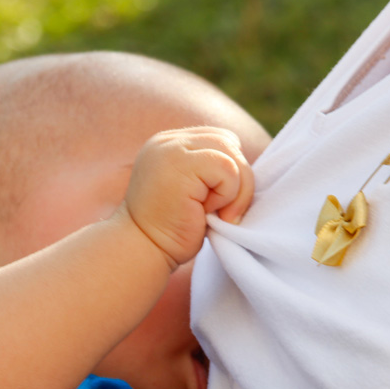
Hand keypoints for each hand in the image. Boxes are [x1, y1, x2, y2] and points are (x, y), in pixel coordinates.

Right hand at [125, 126, 253, 267]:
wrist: (143, 249)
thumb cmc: (170, 229)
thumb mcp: (193, 190)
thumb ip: (210, 170)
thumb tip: (246, 166)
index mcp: (170, 143)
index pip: (219, 139)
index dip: (230, 169)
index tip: (217, 200)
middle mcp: (168, 141)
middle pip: (228, 141)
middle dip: (239, 179)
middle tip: (224, 212)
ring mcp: (172, 149)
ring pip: (231, 154)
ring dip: (235, 190)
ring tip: (215, 213)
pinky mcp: (180, 164)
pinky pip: (228, 169)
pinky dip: (228, 194)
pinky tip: (206, 211)